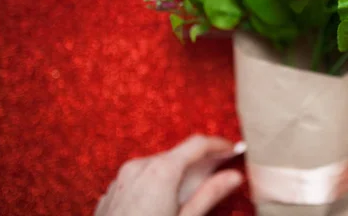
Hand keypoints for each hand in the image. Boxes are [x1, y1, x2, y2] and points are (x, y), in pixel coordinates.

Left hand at [95, 135, 242, 215]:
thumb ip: (210, 195)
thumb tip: (234, 177)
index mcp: (162, 170)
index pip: (197, 144)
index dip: (219, 145)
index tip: (234, 150)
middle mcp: (140, 166)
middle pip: (178, 154)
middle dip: (199, 162)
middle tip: (219, 174)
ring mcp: (123, 177)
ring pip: (159, 165)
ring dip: (177, 173)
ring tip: (190, 195)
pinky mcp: (113, 190)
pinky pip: (141, 177)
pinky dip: (157, 182)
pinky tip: (163, 203)